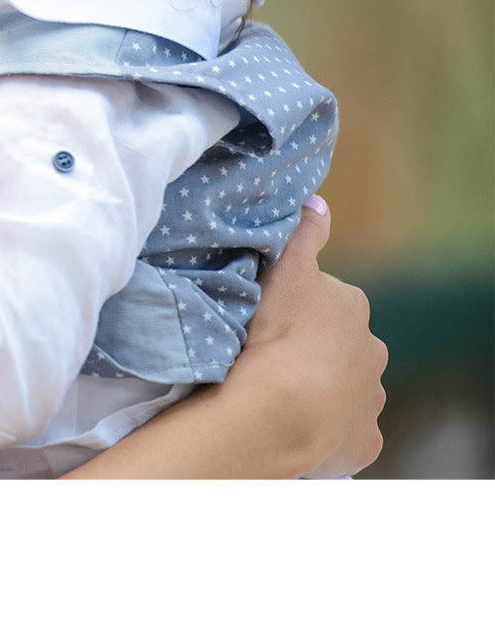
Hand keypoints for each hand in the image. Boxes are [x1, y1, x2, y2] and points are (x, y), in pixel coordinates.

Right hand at [227, 196, 387, 476]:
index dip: (298, 307)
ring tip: (278, 392)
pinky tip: (296, 425)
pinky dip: (326, 428)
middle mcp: (372, 351)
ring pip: (346, 389)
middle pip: (341, 345)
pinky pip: (345, 431)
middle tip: (271, 354)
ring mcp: (370, 399)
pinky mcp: (364, 441)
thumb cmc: (276, 332)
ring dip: (321, 388)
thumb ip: (304, 232)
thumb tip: (318, 201)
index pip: (327, 300)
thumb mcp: (285, 267)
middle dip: (315, 349)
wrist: (281, 410)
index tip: (270, 318)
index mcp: (352, 307)